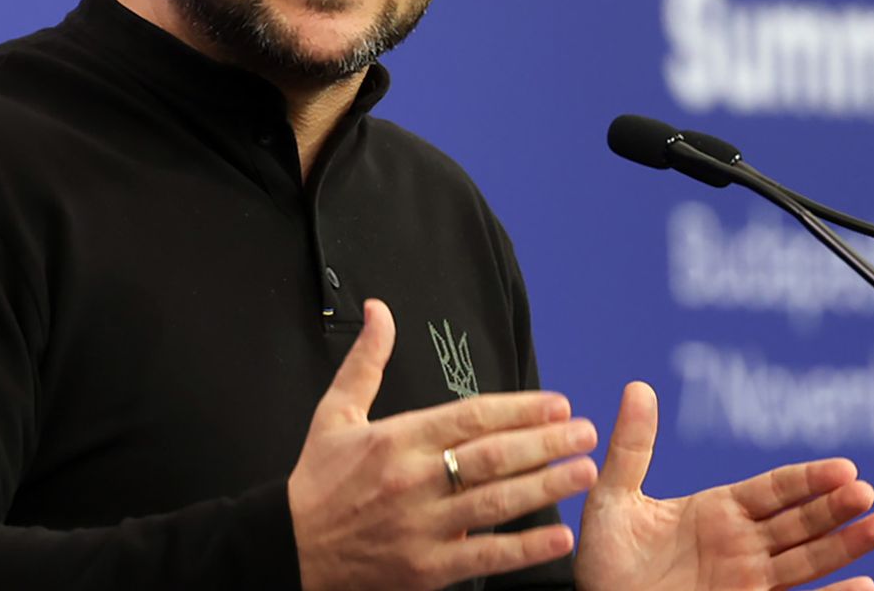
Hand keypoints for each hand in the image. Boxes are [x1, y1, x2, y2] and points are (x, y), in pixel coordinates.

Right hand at [288, 299, 600, 590]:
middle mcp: (412, 481)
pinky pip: (484, 557)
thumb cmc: (316, 484)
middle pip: (493, 456)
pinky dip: (524, 548)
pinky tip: (559, 536)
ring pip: (495, 502)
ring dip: (546, 486)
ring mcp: (421, 527)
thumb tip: (380, 310)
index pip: (471, 417)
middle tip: (586, 432)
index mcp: (396, 440)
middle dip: (547, 442)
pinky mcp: (424, 569)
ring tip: (585, 471)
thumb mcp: (335, 415)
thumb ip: (366, 361)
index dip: (521, 409)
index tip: (557, 404)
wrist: (287, 552)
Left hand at [575, 382, 873, 590]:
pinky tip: (864, 587)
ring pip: (808, 561)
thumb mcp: (612, 500)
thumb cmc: (605, 564)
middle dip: (836, 508)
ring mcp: (749, 582)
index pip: (776, 489)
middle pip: (801, 522)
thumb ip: (631, 449)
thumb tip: (638, 388)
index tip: (845, 467)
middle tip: (867, 494)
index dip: (811, 479)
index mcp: (719, 512)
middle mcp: (742, 545)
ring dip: (846, 546)